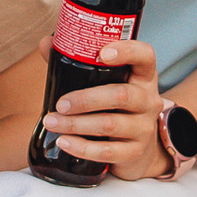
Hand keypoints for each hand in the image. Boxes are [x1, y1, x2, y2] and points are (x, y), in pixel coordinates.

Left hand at [38, 38, 167, 180]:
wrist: (140, 148)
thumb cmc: (116, 108)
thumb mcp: (108, 84)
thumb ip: (79, 62)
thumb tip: (48, 43)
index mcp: (143, 77)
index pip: (145, 55)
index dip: (127, 51)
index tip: (101, 53)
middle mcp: (148, 100)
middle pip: (121, 95)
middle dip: (86, 99)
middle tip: (60, 103)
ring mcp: (144, 128)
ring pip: (110, 125)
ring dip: (76, 124)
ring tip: (52, 122)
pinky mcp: (134, 153)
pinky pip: (107, 151)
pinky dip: (81, 147)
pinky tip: (64, 142)